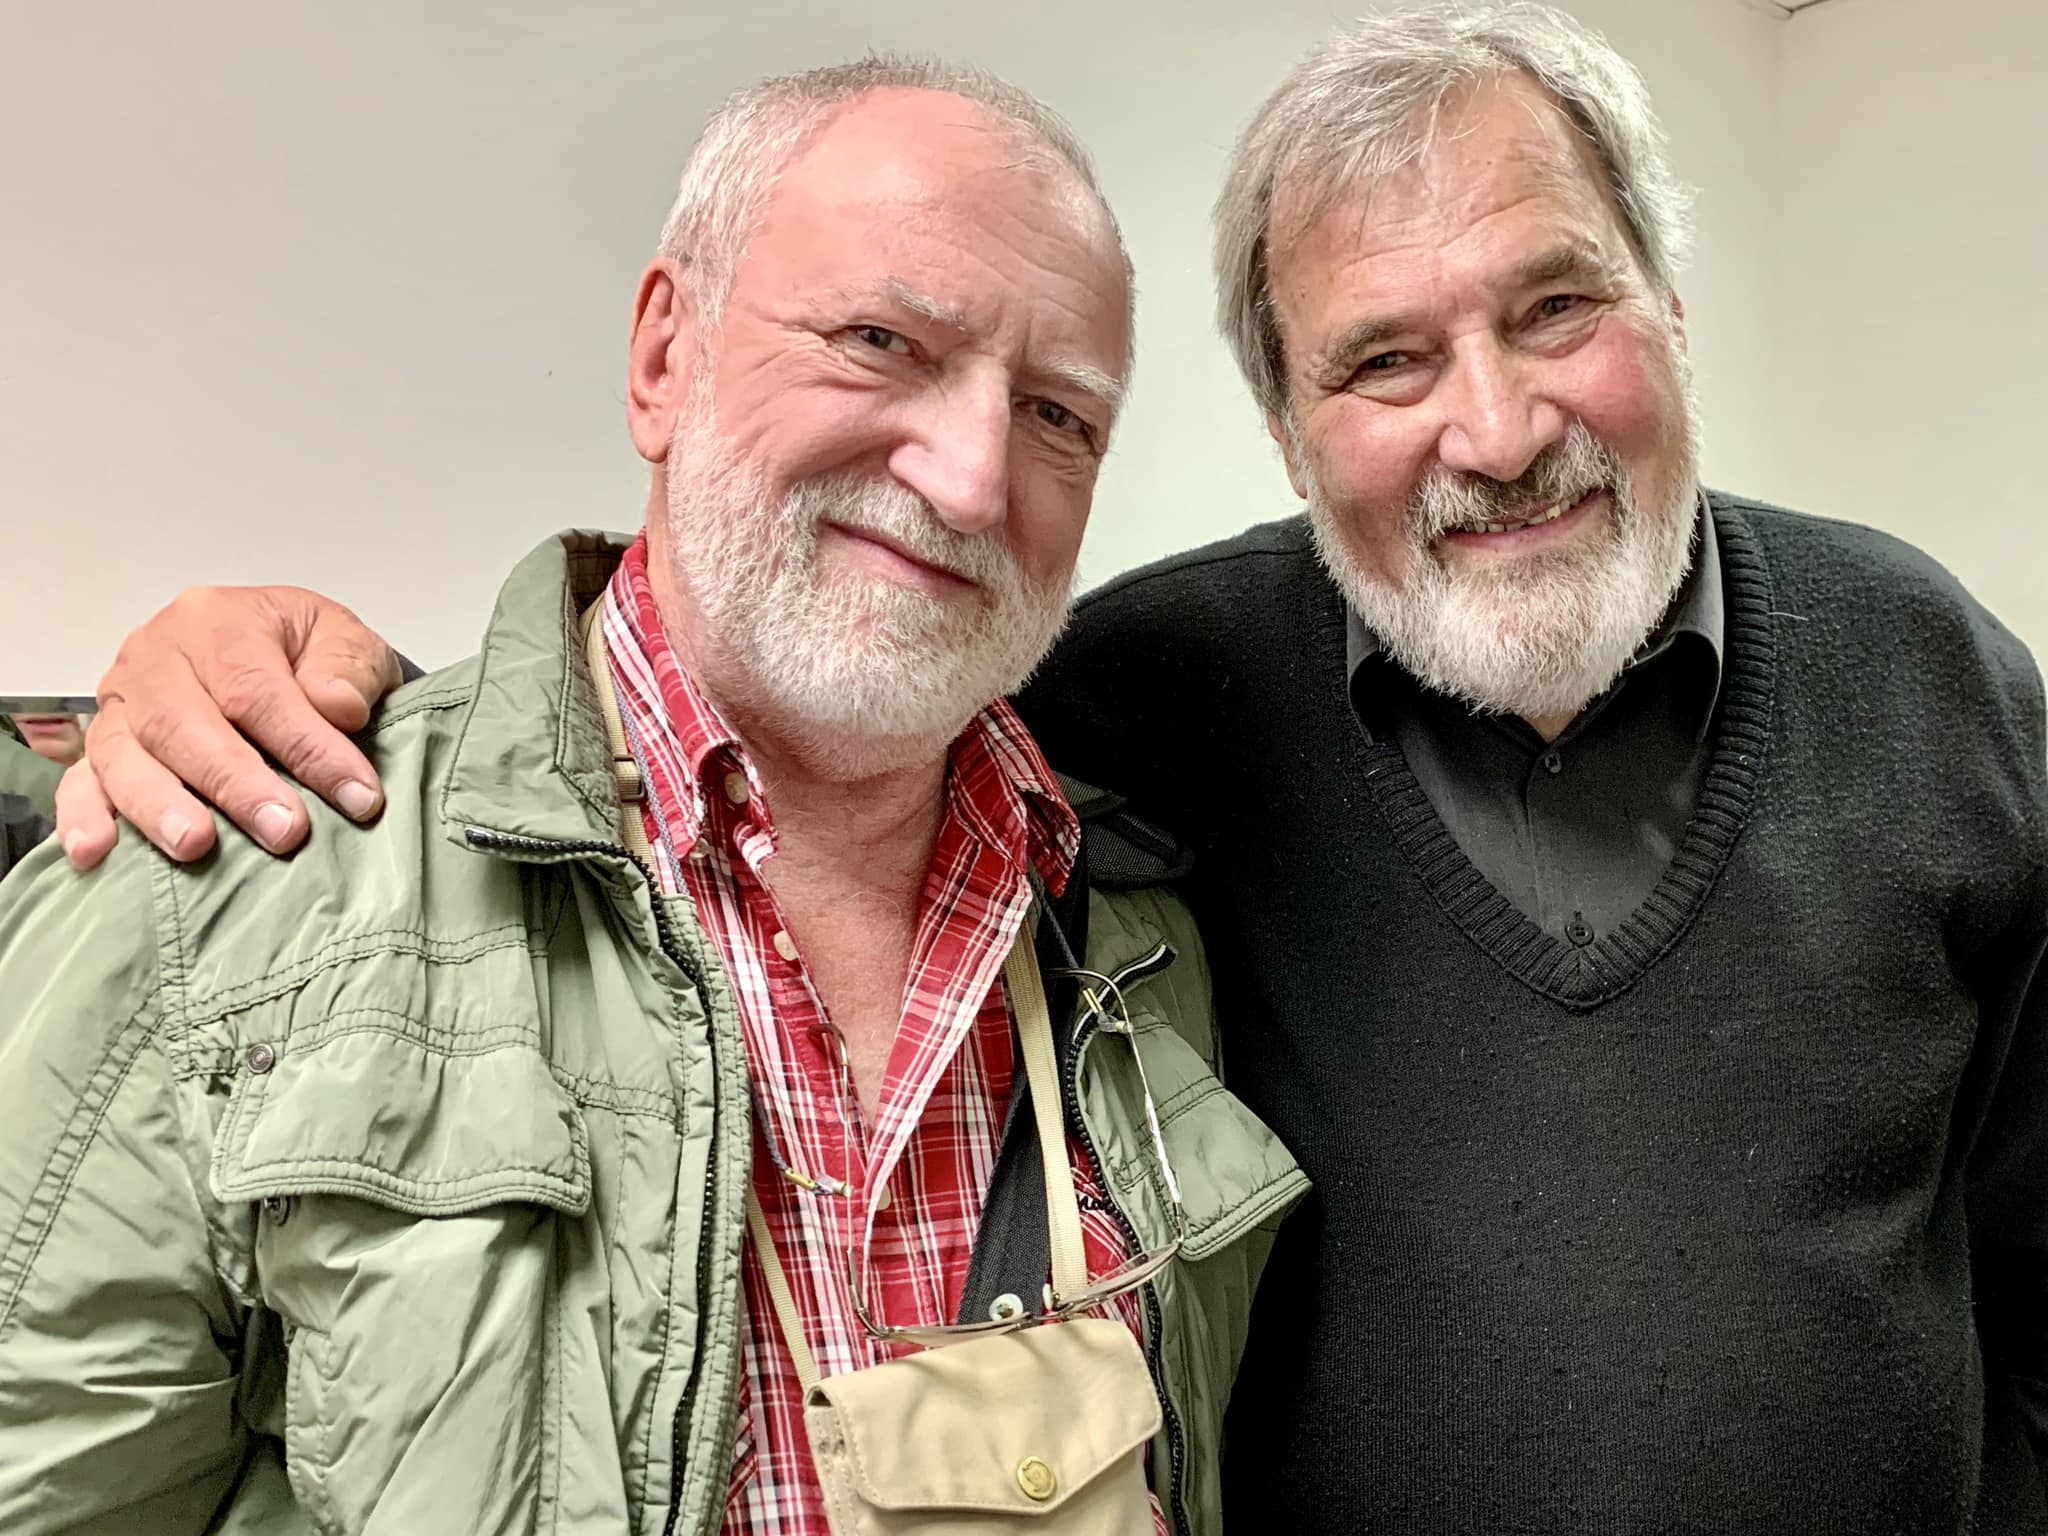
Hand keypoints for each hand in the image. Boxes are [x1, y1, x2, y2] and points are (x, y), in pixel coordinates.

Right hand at [57, 587, 403, 868]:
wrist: (280, 654)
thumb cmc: (308, 654)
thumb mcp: (348, 641)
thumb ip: (349, 666)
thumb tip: (337, 705)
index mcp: (216, 621)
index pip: (255, 688)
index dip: (307, 746)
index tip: (356, 796)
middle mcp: (155, 658)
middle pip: (182, 722)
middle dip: (236, 782)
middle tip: (284, 831)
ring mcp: (120, 704)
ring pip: (125, 755)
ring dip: (160, 805)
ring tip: (196, 845)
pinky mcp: (100, 748)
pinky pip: (80, 781)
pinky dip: (85, 817)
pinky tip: (96, 852)